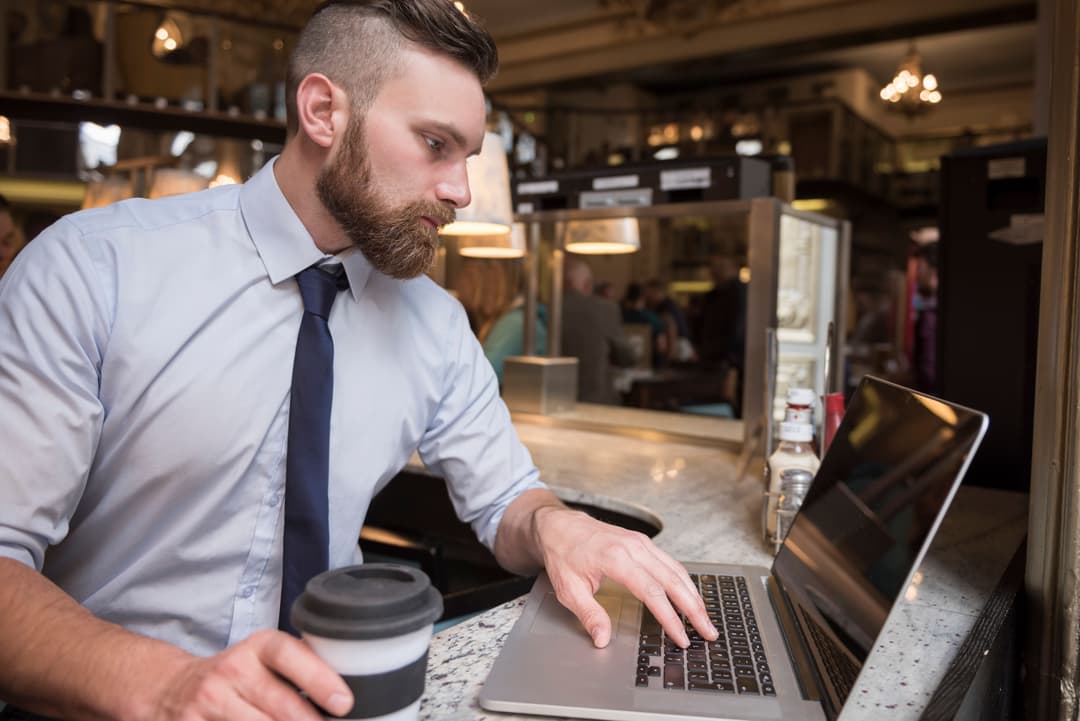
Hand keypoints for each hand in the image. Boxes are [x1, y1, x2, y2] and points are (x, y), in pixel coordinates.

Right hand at [152, 629, 352, 720]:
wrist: (170, 689)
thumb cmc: (234, 676)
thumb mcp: (261, 659)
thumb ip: (299, 666)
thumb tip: (348, 687)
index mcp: (255, 647)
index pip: (288, 654)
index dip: (319, 678)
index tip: (344, 703)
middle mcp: (230, 670)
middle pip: (281, 705)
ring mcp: (208, 702)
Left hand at [532, 506, 717, 648]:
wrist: (559, 525)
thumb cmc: (563, 554)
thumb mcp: (568, 589)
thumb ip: (588, 614)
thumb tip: (603, 639)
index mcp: (616, 558)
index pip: (652, 592)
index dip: (669, 618)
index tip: (681, 637)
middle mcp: (634, 547)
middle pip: (673, 580)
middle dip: (694, 608)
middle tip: (708, 631)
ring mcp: (640, 543)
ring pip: (677, 570)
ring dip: (694, 595)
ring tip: (705, 618)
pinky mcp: (643, 543)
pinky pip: (670, 563)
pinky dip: (684, 582)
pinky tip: (690, 596)